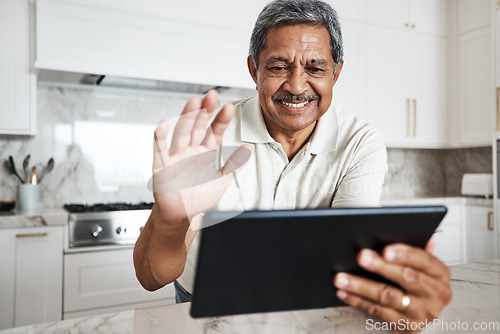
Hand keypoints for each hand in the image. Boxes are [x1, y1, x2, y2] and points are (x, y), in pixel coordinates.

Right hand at [151, 90, 250, 229]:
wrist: (180, 214)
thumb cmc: (197, 196)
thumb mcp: (221, 179)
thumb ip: (234, 163)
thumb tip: (248, 149)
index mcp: (204, 152)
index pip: (214, 132)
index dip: (221, 120)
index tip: (229, 108)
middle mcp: (190, 150)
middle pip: (197, 126)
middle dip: (204, 111)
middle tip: (212, 96)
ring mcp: (176, 156)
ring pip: (181, 132)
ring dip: (186, 117)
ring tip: (193, 102)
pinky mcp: (162, 166)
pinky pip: (160, 151)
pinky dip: (159, 138)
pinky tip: (162, 125)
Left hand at [333, 238, 451, 332]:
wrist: (425, 313)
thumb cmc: (421, 282)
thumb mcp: (423, 264)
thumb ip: (415, 247)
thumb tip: (407, 228)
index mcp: (440, 274)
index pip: (424, 261)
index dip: (405, 254)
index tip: (386, 249)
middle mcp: (435, 294)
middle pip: (406, 278)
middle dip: (381, 266)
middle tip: (361, 257)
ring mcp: (422, 313)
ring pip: (388, 297)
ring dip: (361, 286)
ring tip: (342, 277)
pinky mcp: (407, 326)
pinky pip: (378, 312)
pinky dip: (358, 301)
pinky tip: (345, 292)